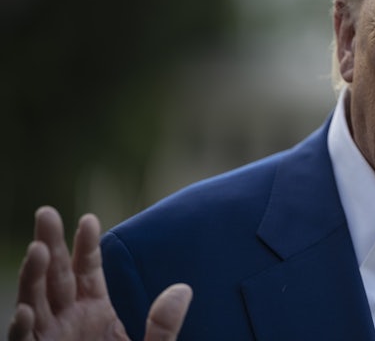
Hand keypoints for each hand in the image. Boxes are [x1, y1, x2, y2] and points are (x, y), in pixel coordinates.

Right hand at [7, 207, 191, 340]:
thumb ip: (164, 327)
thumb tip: (182, 289)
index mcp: (95, 311)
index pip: (87, 270)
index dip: (85, 245)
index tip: (88, 219)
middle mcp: (68, 321)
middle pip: (56, 276)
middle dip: (49, 244)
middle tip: (46, 213)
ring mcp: (49, 340)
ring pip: (35, 302)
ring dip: (33, 277)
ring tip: (37, 250)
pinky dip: (25, 328)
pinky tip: (28, 310)